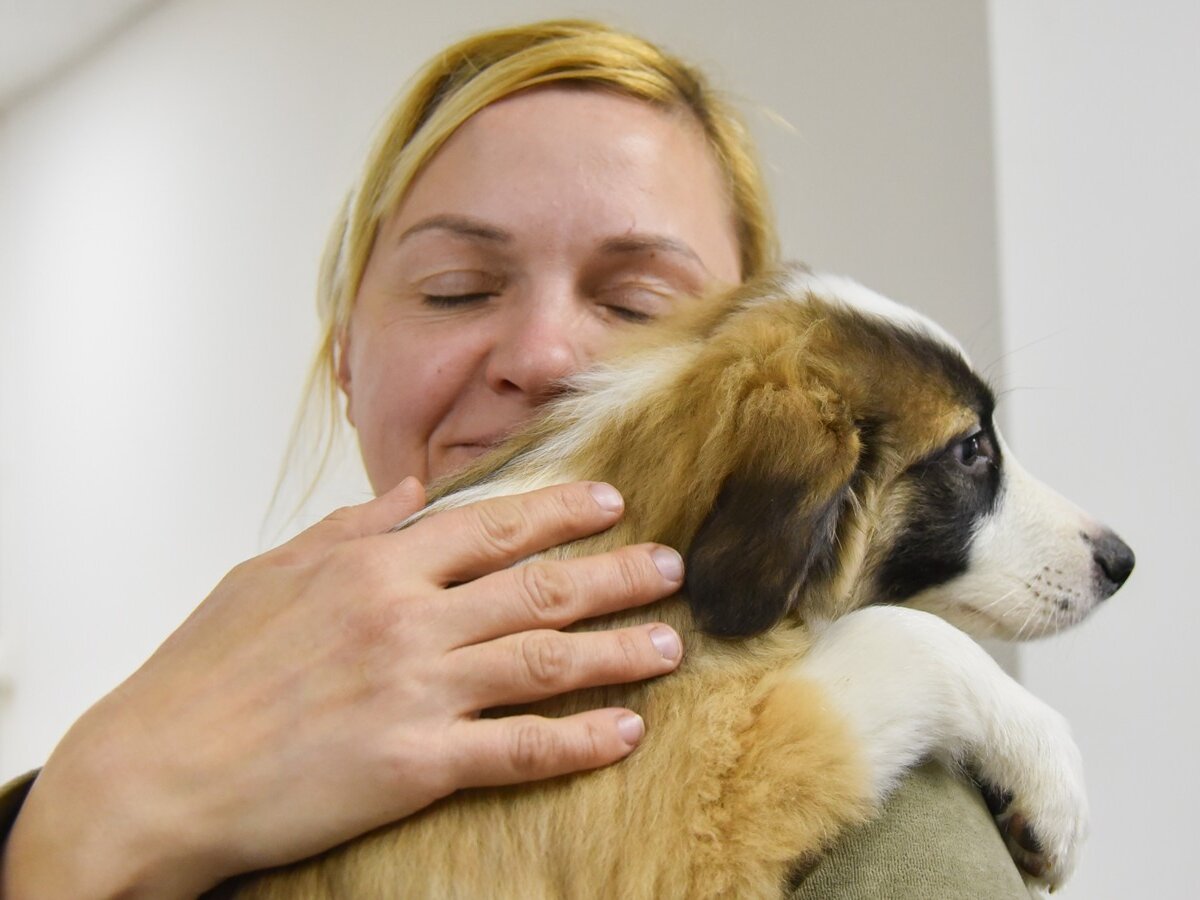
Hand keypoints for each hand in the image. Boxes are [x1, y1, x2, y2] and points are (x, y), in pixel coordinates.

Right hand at [1, 479, 684, 898]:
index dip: (559, 513)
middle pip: (536, 586)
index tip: (610, 504)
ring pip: (543, 659)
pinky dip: (579, 738)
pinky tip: (625, 730)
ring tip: (670, 642)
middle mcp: (406, 618)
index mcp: (372, 565)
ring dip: (617, 649)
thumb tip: (407, 491)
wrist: (151, 772)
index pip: (491, 526)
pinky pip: (518, 747)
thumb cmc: (202, 671)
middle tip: (670, 566)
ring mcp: (415, 690)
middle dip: (614, 573)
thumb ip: (351, 527)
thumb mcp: (270, 572)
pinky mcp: (414, 764)